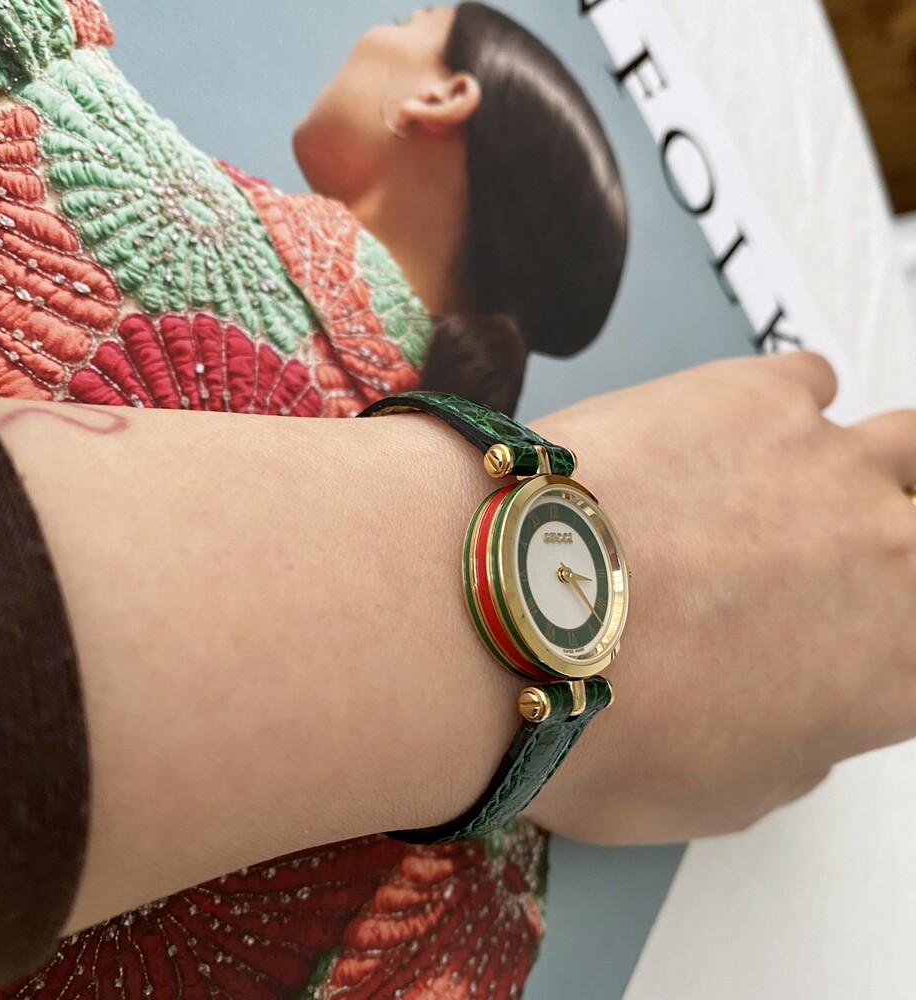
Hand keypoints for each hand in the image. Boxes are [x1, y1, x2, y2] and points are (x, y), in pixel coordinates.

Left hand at [518, 352, 915, 843]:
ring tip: (795, 487)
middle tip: (840, 555)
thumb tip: (797, 717)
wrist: (518, 622)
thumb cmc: (599, 725)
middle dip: (899, 539)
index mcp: (893, 672)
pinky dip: (782, 406)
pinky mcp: (753, 396)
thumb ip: (792, 748)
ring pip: (906, 442)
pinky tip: (724, 433)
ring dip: (864, 467)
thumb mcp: (720, 795)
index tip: (860, 625)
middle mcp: (888, 560)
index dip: (895, 631)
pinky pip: (807, 380)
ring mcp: (827, 466)